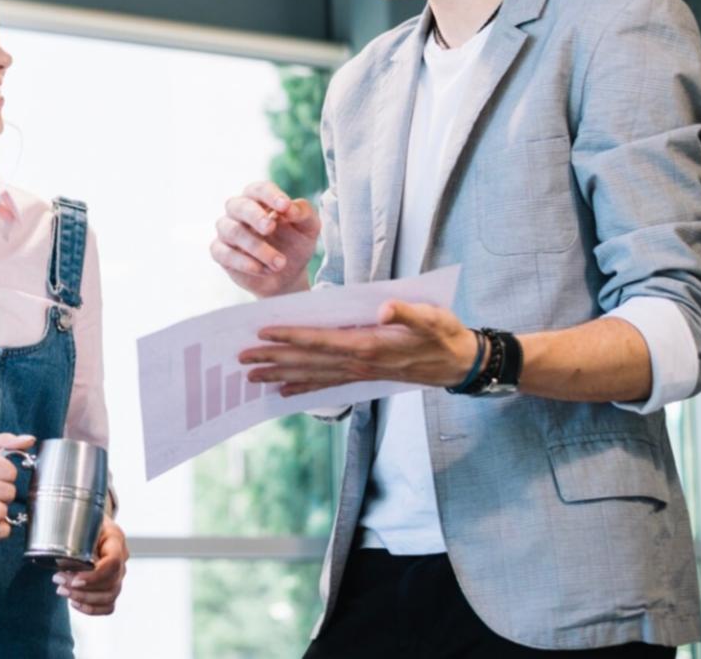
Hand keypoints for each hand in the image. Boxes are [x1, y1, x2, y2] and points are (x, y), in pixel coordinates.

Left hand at [54, 517, 127, 614]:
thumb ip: (73, 539)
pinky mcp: (113, 586)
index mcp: (116, 539)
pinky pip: (109, 606)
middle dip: (83, 589)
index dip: (95, 576)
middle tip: (58, 580)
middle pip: (111, 584)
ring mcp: (119, 574)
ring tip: (62, 590)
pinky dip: (92, 609)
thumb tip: (62, 561)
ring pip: (110, 597)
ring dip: (84, 599)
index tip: (74, 579)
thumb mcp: (80, 521)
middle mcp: (122, 558)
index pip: (113, 563)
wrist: (93, 522)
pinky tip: (74, 602)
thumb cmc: (85, 521)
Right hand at [211, 181, 321, 297]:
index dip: (270, 195)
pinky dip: (244, 262)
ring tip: (280, 263)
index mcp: (260, 199)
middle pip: (237, 205)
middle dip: (254, 216)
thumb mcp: (308, 228)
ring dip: (256, 247)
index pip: (259, 189)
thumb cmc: (295, 243)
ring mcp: (227, 231)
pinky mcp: (221, 253)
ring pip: (232, 231)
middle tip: (271, 228)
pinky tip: (264, 270)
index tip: (284, 206)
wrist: (288, 275)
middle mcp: (239, 211)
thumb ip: (303, 213)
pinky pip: (223, 253)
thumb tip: (290, 208)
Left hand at [238, 300, 479, 394]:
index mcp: (369, 346)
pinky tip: (284, 391)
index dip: (291, 337)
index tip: (262, 333)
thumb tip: (383, 309)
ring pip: (312, 375)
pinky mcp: (363, 376)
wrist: (459, 363)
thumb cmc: (444, 334)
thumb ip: (406, 312)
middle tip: (241, 359)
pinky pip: (327, 384)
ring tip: (252, 377)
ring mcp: (359, 373)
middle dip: (273, 359)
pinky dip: (304, 387)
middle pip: (308, 362)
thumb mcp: (431, 316)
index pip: (321, 341)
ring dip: (281, 375)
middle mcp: (359, 363)